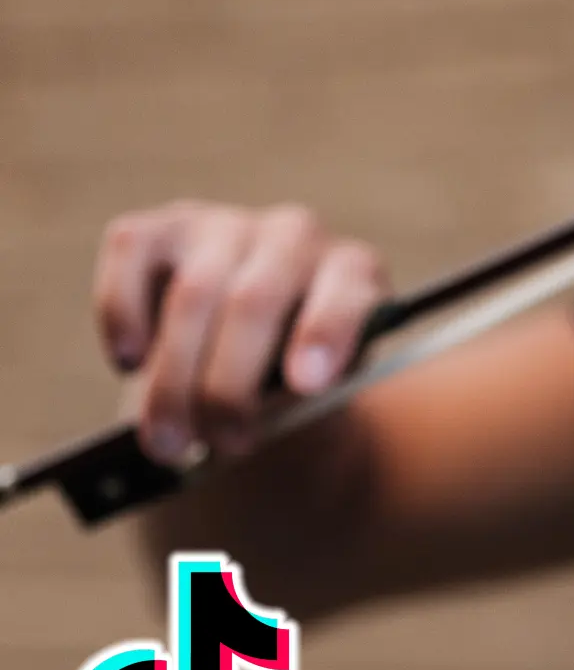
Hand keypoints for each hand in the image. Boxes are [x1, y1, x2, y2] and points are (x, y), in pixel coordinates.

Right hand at [93, 200, 389, 464]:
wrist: (252, 350)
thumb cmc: (294, 378)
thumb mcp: (317, 398)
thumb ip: (297, 402)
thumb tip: (235, 424)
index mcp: (354, 274)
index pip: (347, 295)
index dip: (324, 335)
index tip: (306, 384)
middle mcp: (295, 236)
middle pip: (254, 304)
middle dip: (229, 387)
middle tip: (223, 444)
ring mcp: (225, 225)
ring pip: (193, 295)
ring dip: (173, 379)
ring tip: (168, 442)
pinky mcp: (160, 228)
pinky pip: (130, 256)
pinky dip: (123, 315)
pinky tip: (130, 362)